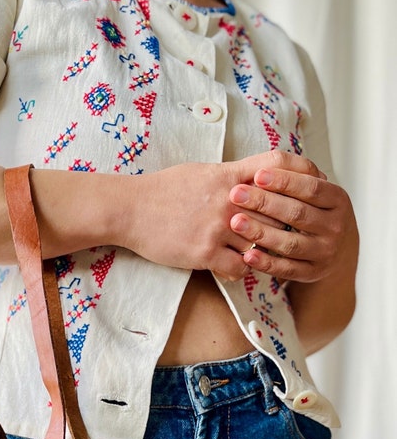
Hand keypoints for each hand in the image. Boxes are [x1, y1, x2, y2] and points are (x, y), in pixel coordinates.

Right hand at [127, 150, 326, 280]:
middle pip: (276, 211)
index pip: (277, 166)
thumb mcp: (201, 171)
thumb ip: (231, 175)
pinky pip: (238, 268)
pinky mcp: (205, 252)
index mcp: (230, 175)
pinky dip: (239, 272)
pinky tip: (233, 270)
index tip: (309, 186)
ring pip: (260, 244)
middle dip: (285, 224)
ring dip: (261, 253)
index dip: (300, 172)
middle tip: (292, 234)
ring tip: (262, 259)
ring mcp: (219, 227)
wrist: (130, 209)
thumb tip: (253, 177)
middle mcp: (230, 200)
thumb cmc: (163, 189)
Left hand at [227, 152, 356, 283]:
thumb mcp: (315, 194)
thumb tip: (262, 166)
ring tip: (235, 222)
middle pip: (298, 214)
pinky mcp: (312, 272)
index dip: (284, 181)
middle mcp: (335, 226)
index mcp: (337, 200)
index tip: (257, 175)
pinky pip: (287, 269)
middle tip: (235, 194)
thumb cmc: (315, 212)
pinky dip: (266, 263)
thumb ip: (296, 179)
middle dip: (264, 203)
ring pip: (290, 243)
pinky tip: (247, 255)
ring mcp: (325, 251)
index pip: (310, 188)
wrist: (336, 251)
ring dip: (261, 232)